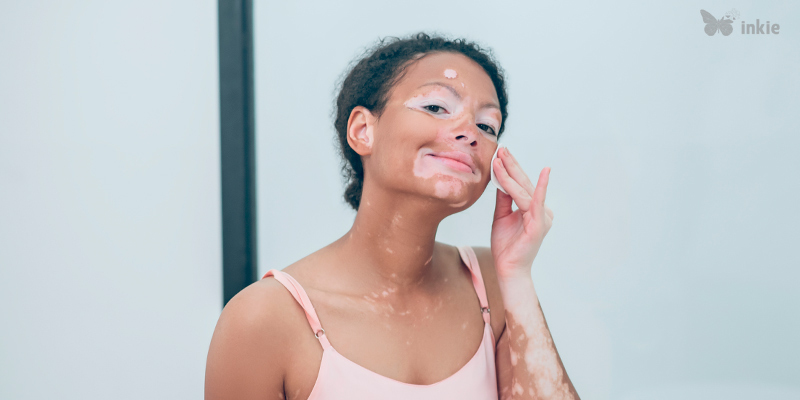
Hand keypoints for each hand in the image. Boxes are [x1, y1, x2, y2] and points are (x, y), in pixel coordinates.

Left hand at [490, 147, 553, 279]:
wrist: (508, 268)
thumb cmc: (506, 245)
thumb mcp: (501, 216)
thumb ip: (503, 199)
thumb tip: (500, 180)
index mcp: (532, 209)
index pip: (520, 185)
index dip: (510, 169)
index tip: (500, 154)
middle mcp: (540, 211)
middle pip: (524, 183)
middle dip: (512, 165)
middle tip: (502, 149)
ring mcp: (541, 217)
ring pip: (524, 191)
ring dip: (512, 174)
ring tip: (501, 159)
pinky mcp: (539, 225)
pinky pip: (536, 203)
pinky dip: (539, 188)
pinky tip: (543, 174)